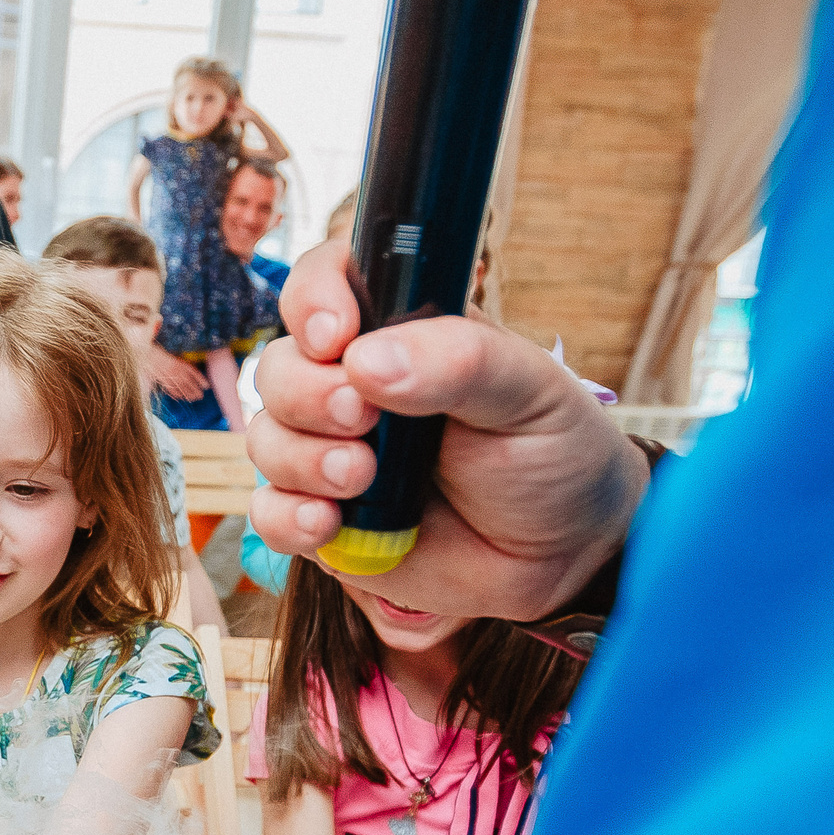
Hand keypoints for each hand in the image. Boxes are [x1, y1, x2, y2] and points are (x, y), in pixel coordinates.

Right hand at [146, 350, 208, 400]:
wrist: (149, 356)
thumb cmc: (163, 355)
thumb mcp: (176, 357)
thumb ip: (184, 364)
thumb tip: (193, 370)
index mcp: (181, 364)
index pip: (194, 373)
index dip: (201, 380)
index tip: (207, 386)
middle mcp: (177, 371)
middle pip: (189, 383)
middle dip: (196, 390)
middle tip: (201, 396)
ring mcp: (170, 377)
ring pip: (181, 388)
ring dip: (188, 395)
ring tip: (193, 399)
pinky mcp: (163, 381)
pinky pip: (171, 390)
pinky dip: (177, 394)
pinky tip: (181, 398)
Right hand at [250, 240, 646, 621]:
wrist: (565, 552)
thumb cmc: (552, 453)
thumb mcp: (531, 393)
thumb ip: (460, 362)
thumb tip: (365, 360)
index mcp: (402, 331)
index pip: (328, 281)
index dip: (313, 298)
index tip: (335, 336)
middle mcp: (356, 386)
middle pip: (280, 366)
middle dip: (307, 393)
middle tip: (363, 420)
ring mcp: (333, 451)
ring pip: (267, 438)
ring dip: (302, 459)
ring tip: (364, 480)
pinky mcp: (325, 518)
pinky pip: (267, 511)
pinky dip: (286, 518)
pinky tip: (329, 525)